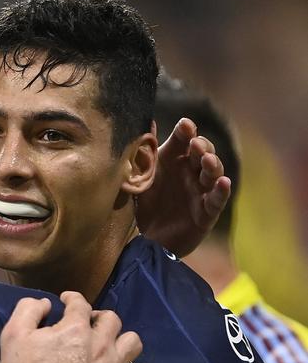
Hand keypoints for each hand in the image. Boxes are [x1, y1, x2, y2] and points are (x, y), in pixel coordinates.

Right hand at [0, 291, 151, 362]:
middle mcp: (99, 345)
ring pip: (133, 343)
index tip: (66, 302)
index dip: (72, 298)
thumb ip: (29, 310)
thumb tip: (46, 303)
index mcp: (75, 328)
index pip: (80, 303)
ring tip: (109, 345)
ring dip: (121, 340)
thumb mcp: (13, 333)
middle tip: (88, 325)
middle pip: (111, 319)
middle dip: (98, 317)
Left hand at [137, 118, 230, 256]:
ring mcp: (201, 191)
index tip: (185, 126)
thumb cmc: (146, 203)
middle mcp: (190, 171)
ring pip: (213, 173)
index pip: (183, 140)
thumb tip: (143, 123)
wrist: (148, 239)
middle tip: (195, 144)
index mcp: (173, 159)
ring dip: (212, 164)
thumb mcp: (139, 177)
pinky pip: (217, 200)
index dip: (186, 132)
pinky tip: (223, 183)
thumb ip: (141, 153)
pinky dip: (222, 191)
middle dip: (201, 146)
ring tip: (206, 160)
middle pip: (203, 152)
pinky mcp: (206, 212)